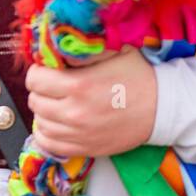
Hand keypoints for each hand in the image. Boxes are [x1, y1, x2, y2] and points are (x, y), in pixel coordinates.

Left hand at [26, 47, 157, 159]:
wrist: (161, 108)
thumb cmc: (137, 76)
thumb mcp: (112, 50)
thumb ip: (81, 49)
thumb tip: (55, 48)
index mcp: (78, 85)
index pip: (34, 79)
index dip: (39, 71)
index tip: (48, 70)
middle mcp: (74, 112)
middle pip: (35, 100)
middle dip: (41, 90)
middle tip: (54, 86)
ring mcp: (78, 134)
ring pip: (40, 122)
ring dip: (44, 111)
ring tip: (57, 103)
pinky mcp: (84, 148)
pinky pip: (49, 144)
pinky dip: (47, 133)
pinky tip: (56, 123)